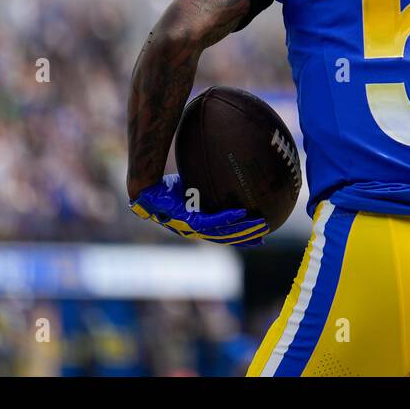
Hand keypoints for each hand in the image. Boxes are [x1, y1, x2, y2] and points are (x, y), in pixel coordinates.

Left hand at [129, 174, 268, 246]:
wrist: (146, 188)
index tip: (254, 235)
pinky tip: (242, 213)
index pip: (221, 234)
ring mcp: (191, 227)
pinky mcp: (188, 220)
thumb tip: (223, 169)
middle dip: (245, 238)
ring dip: (242, 230)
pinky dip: (227, 217)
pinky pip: (212, 221)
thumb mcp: (191, 187)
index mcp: (196, 225)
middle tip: (263, 238)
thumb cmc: (164, 186)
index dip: (238, 236)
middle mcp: (194, 230)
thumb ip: (206, 186)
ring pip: (221, 233)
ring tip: (259, 226)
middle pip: (225, 237)